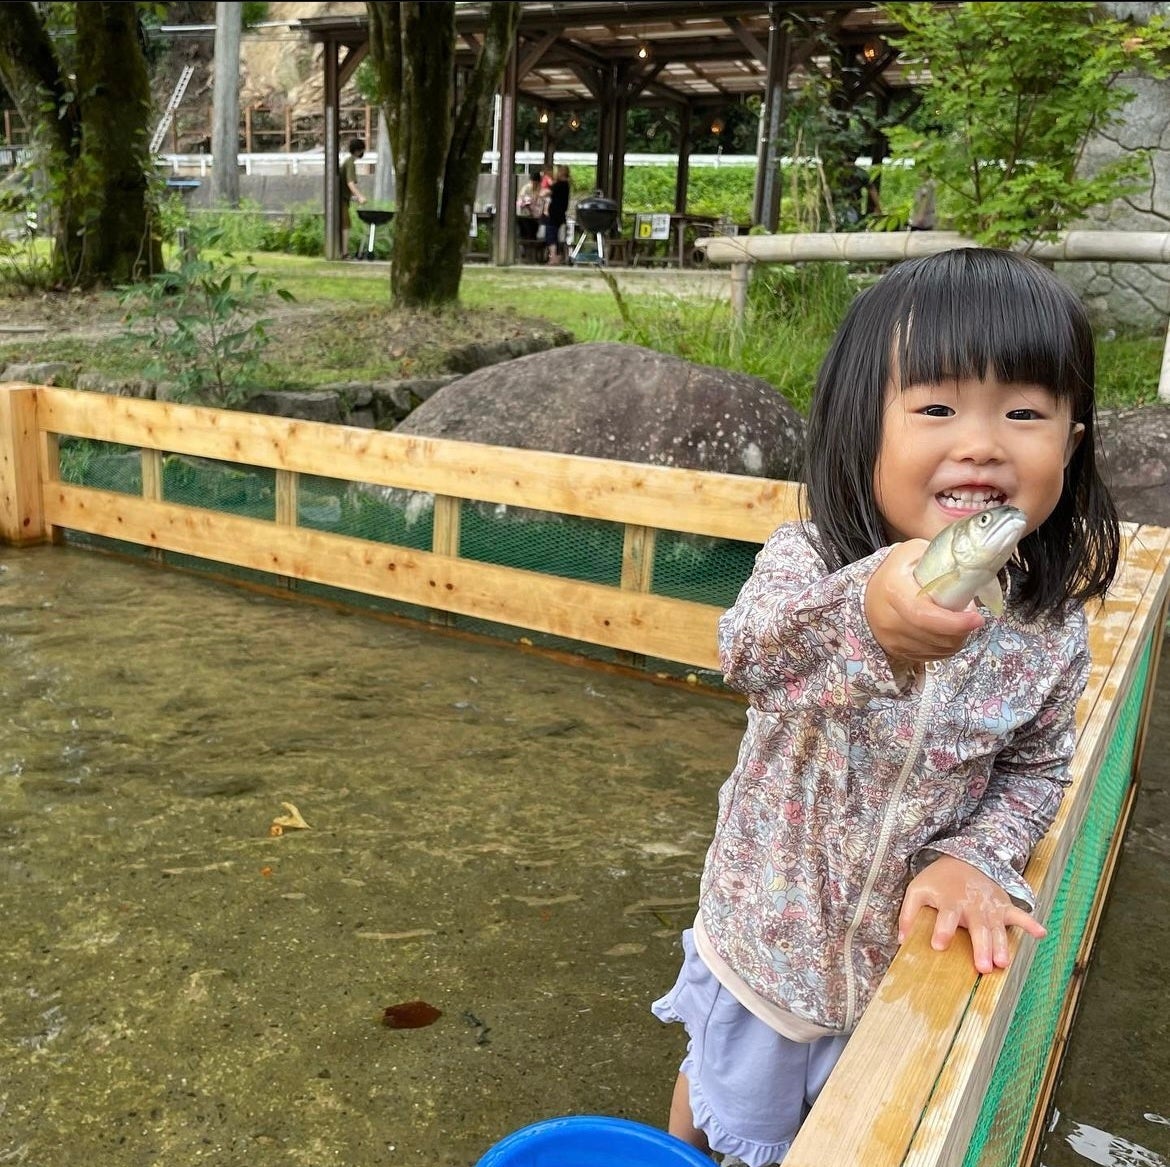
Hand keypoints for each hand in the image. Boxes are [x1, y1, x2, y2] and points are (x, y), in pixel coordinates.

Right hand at [865, 541, 983, 670]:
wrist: (871, 589)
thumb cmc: (899, 569)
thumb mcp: (916, 552)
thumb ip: (943, 560)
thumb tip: (972, 571)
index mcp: (893, 590)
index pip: (925, 615)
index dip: (954, 622)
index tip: (977, 618)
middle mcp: (888, 619)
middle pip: (934, 637)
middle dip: (962, 631)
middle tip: (971, 617)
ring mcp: (890, 638)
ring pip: (935, 650)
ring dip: (956, 640)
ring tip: (958, 623)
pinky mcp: (895, 651)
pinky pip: (929, 657)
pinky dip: (944, 648)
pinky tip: (947, 634)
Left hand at [898, 854, 1045, 973]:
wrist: (962, 858)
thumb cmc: (937, 880)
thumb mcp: (917, 890)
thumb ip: (908, 914)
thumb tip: (902, 940)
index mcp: (949, 901)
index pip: (945, 917)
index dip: (941, 930)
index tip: (938, 945)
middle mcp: (972, 905)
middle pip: (977, 928)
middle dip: (980, 947)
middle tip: (982, 968)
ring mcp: (990, 906)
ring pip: (997, 928)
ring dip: (1001, 945)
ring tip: (1003, 962)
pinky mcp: (1003, 905)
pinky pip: (1019, 914)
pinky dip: (1030, 922)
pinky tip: (1040, 933)